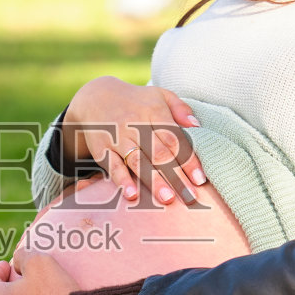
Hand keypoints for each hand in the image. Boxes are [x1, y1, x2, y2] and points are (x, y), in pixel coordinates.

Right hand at [62, 76, 206, 205]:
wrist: (95, 97)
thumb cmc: (136, 101)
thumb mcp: (160, 95)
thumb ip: (180, 108)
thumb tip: (198, 127)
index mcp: (154, 111)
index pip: (175, 138)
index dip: (188, 160)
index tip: (200, 179)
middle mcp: (135, 124)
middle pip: (159, 153)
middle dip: (176, 177)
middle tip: (190, 197)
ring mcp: (118, 137)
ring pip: (138, 161)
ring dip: (154, 182)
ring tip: (168, 199)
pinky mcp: (102, 148)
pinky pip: (112, 166)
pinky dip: (122, 181)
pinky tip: (132, 196)